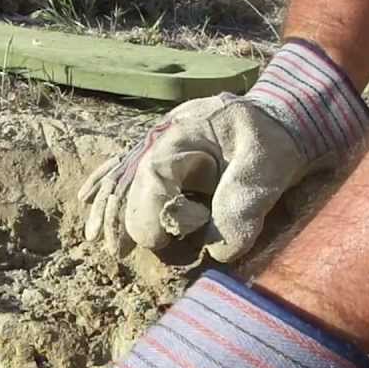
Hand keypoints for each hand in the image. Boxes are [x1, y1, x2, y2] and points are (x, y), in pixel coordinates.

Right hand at [79, 40, 368, 261]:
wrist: (283, 115)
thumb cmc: (276, 139)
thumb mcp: (271, 165)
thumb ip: (246, 202)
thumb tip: (217, 250)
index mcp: (184, 134)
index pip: (151, 177)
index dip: (157, 212)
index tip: (178, 237)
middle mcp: (162, 136)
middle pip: (128, 181)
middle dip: (127, 221)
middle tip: (129, 253)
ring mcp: (159, 141)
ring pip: (119, 175)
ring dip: (107, 210)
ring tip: (101, 242)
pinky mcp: (162, 150)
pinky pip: (123, 165)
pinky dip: (104, 183)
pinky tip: (85, 200)